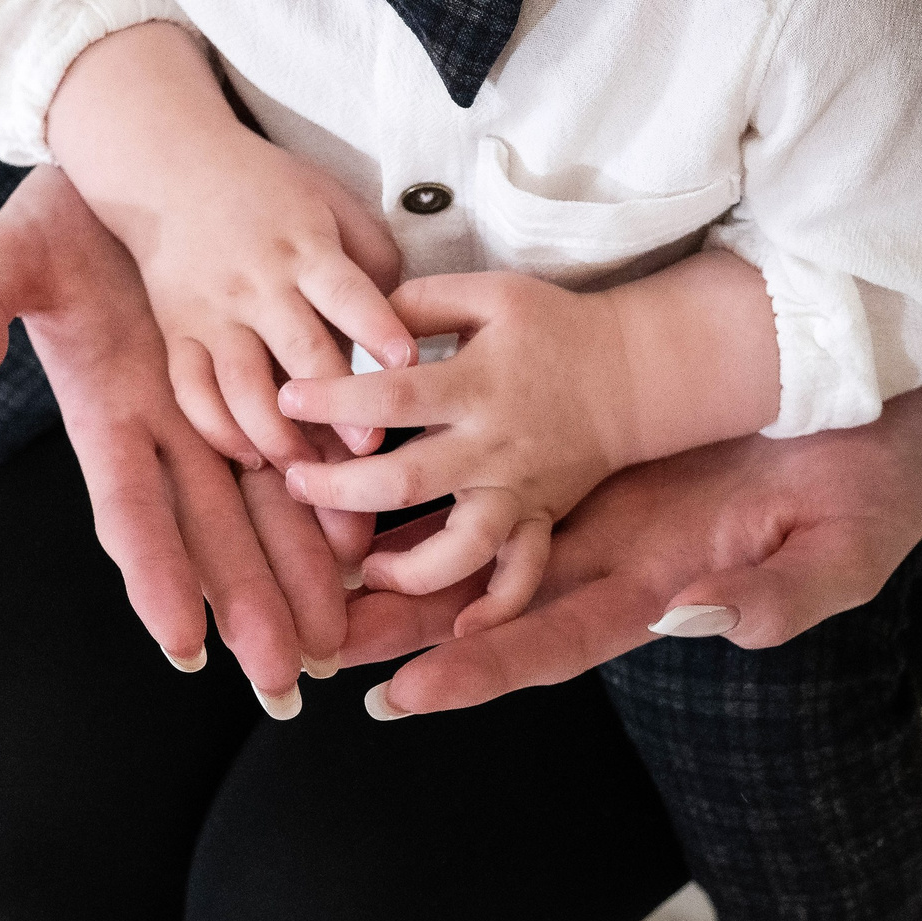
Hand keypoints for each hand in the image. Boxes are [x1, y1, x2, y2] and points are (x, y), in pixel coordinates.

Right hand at [0, 165, 344, 706]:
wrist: (122, 175)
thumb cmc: (54, 221)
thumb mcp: (8, 253)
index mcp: (104, 413)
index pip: (129, 509)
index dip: (154, 573)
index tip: (181, 641)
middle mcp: (163, 432)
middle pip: (210, 536)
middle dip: (246, 611)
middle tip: (285, 687)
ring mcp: (214, 415)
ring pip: (264, 512)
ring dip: (297, 581)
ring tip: (336, 647)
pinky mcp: (258, 387)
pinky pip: (302, 455)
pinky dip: (329, 507)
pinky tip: (368, 557)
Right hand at [45, 23, 412, 471]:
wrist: (171, 169)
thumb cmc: (269, 191)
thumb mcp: (332, 201)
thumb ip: (373, 258)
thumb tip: (406, 319)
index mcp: (305, 247)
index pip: (346, 293)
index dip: (377, 329)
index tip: (406, 367)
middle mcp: (258, 284)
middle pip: (298, 349)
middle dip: (334, 402)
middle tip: (368, 449)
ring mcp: (213, 312)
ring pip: (241, 383)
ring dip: (274, 433)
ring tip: (308, 473)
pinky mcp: (178, 333)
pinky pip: (191, 390)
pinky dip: (217, 428)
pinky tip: (250, 458)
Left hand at [277, 271, 638, 633]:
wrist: (635, 372)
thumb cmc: (553, 326)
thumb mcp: (490, 295)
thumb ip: (420, 304)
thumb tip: (355, 319)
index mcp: (476, 385)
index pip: (391, 396)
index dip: (332, 400)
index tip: (286, 399)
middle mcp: (493, 446)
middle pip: (405, 481)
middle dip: (338, 489)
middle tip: (292, 483)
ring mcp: (518, 490)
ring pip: (463, 547)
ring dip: (407, 568)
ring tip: (362, 567)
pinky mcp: (538, 518)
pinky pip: (523, 575)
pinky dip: (496, 606)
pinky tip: (456, 626)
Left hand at [339, 377, 921, 713]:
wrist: (889, 420)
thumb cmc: (875, 493)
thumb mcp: (843, 554)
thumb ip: (778, 598)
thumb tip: (704, 618)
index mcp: (663, 592)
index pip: (557, 642)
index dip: (481, 671)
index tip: (404, 696)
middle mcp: (612, 560)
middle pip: (488, 607)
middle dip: (399, 633)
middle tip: (307, 649)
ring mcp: (598, 508)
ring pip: (481, 545)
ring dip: (397, 563)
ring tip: (308, 578)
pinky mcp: (592, 456)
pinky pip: (501, 479)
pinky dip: (437, 486)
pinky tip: (372, 481)